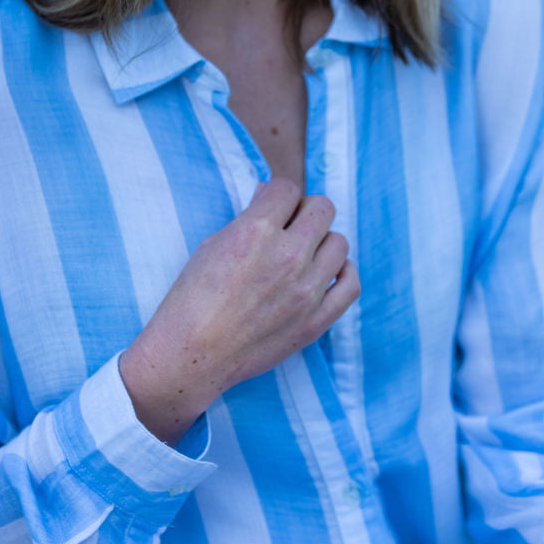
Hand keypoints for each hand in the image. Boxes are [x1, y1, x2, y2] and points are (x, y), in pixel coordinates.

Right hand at [119, 178, 357, 442]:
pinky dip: (342, 274)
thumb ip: (248, 217)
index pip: (288, 188)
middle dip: (305, 212)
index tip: (273, 207)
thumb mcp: (213, 245)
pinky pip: (351, 283)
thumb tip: (268, 193)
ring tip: (303, 256)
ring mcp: (306, 290)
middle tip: (290, 228)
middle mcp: (287, 256)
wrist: (192, 355)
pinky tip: (325, 274)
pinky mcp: (316, 320)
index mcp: (256, 231)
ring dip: (322, 243)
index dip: (279, 194)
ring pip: (339, 243)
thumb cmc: (193, 299)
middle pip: (323, 208)